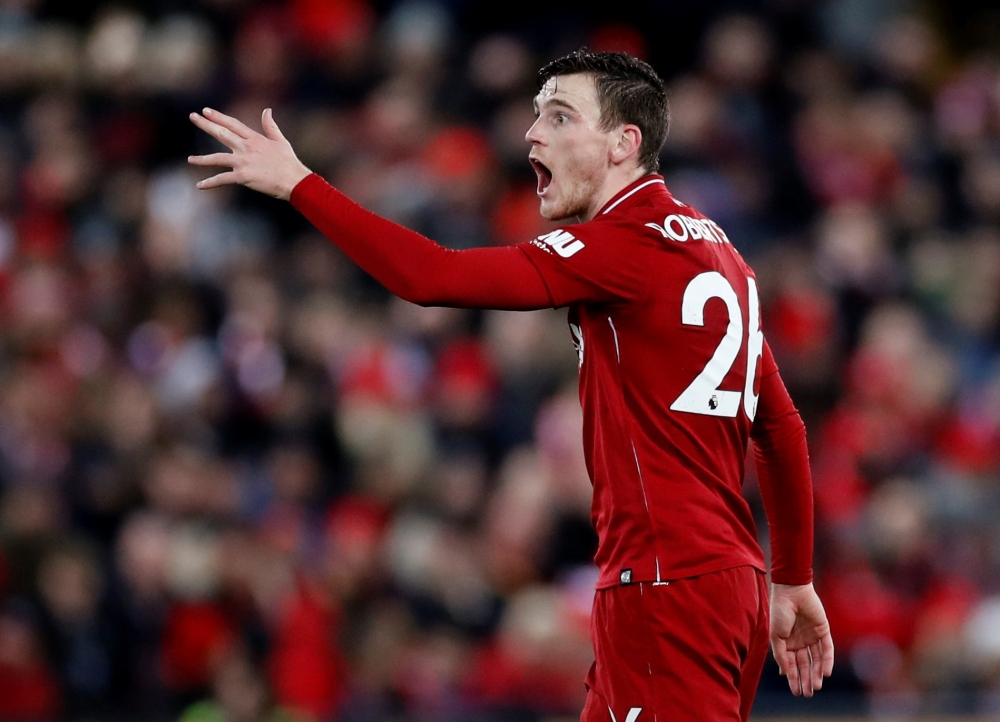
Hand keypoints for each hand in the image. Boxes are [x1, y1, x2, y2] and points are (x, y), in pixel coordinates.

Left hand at [188, 107, 311, 200]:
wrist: (294, 180)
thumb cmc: (289, 162)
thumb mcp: (280, 141)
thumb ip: (270, 126)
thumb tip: (267, 110)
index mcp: (254, 139)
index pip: (233, 124)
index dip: (218, 117)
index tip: (206, 111)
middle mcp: (246, 148)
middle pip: (221, 134)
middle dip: (206, 124)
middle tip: (193, 116)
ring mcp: (243, 162)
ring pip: (217, 158)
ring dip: (202, 159)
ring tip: (190, 159)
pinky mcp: (242, 176)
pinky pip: (222, 179)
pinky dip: (210, 183)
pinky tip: (199, 185)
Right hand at [769, 582, 833, 697]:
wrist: (791, 591)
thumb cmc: (779, 611)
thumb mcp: (775, 636)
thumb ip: (780, 654)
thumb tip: (785, 673)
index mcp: (786, 642)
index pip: (792, 664)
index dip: (793, 678)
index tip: (795, 691)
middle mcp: (800, 641)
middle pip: (805, 664)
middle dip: (806, 679)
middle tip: (807, 694)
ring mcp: (812, 636)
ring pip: (816, 659)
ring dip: (816, 673)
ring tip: (816, 686)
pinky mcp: (823, 630)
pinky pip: (827, 648)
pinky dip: (827, 661)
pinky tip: (825, 672)